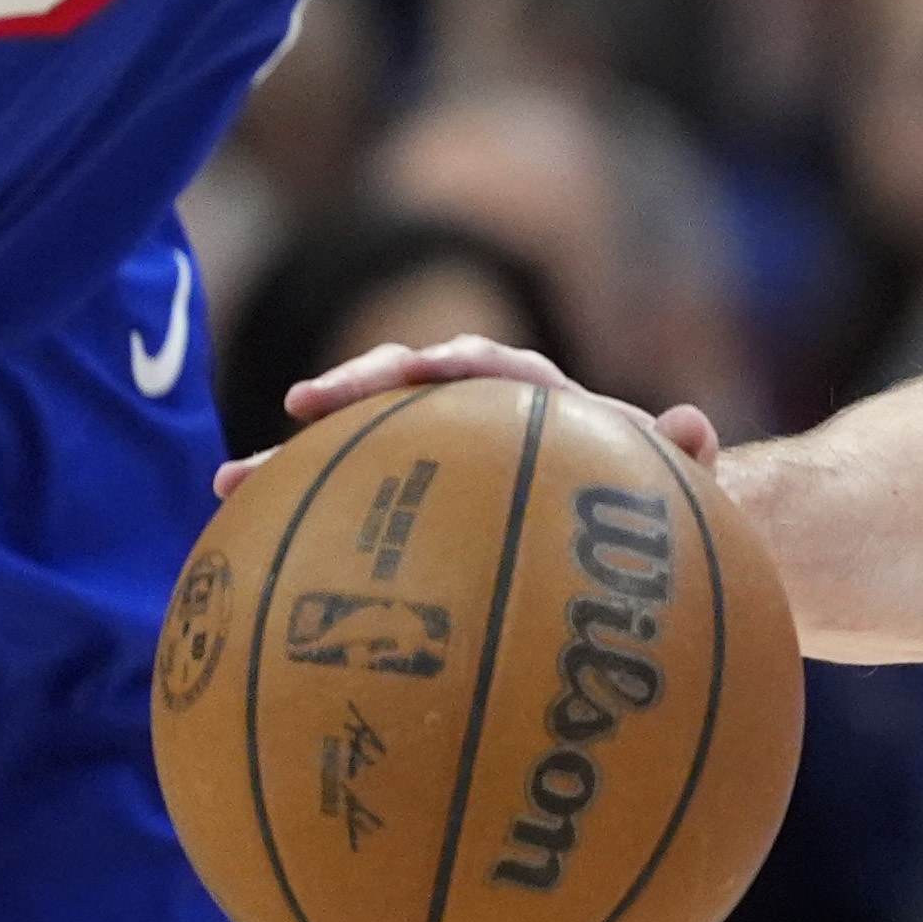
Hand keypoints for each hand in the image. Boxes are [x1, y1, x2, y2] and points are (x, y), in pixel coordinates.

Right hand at [218, 336, 724, 497]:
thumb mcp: (675, 491)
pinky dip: (296, 524)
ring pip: (358, 449)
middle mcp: (478, 420)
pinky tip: (236, 558)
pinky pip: (346, 508)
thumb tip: (695, 420)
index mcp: (540, 405)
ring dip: (293, 460)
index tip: (427, 368)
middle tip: (301, 403)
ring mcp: (437, 461)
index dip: (460, 364)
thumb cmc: (652, 508)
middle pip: (406, 390)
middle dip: (354, 389)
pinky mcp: (408, 508)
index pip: (496, 368)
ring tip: (227, 483)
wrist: (628, 533)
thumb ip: (685, 459)